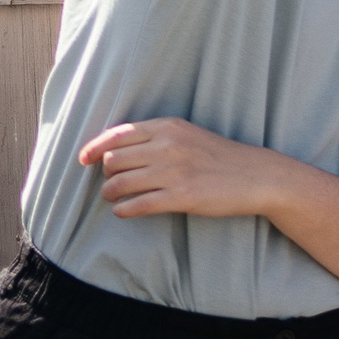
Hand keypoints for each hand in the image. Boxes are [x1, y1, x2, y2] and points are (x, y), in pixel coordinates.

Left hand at [79, 117, 287, 218]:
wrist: (255, 175)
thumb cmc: (219, 156)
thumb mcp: (187, 135)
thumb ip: (156, 138)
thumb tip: (118, 150)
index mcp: (168, 127)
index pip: (118, 135)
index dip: (94, 148)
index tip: (83, 159)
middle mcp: (168, 146)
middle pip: (114, 160)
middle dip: (106, 174)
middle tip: (110, 183)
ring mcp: (174, 172)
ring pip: (121, 184)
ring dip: (111, 193)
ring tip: (114, 198)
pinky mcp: (181, 197)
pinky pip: (138, 205)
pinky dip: (124, 210)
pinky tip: (124, 211)